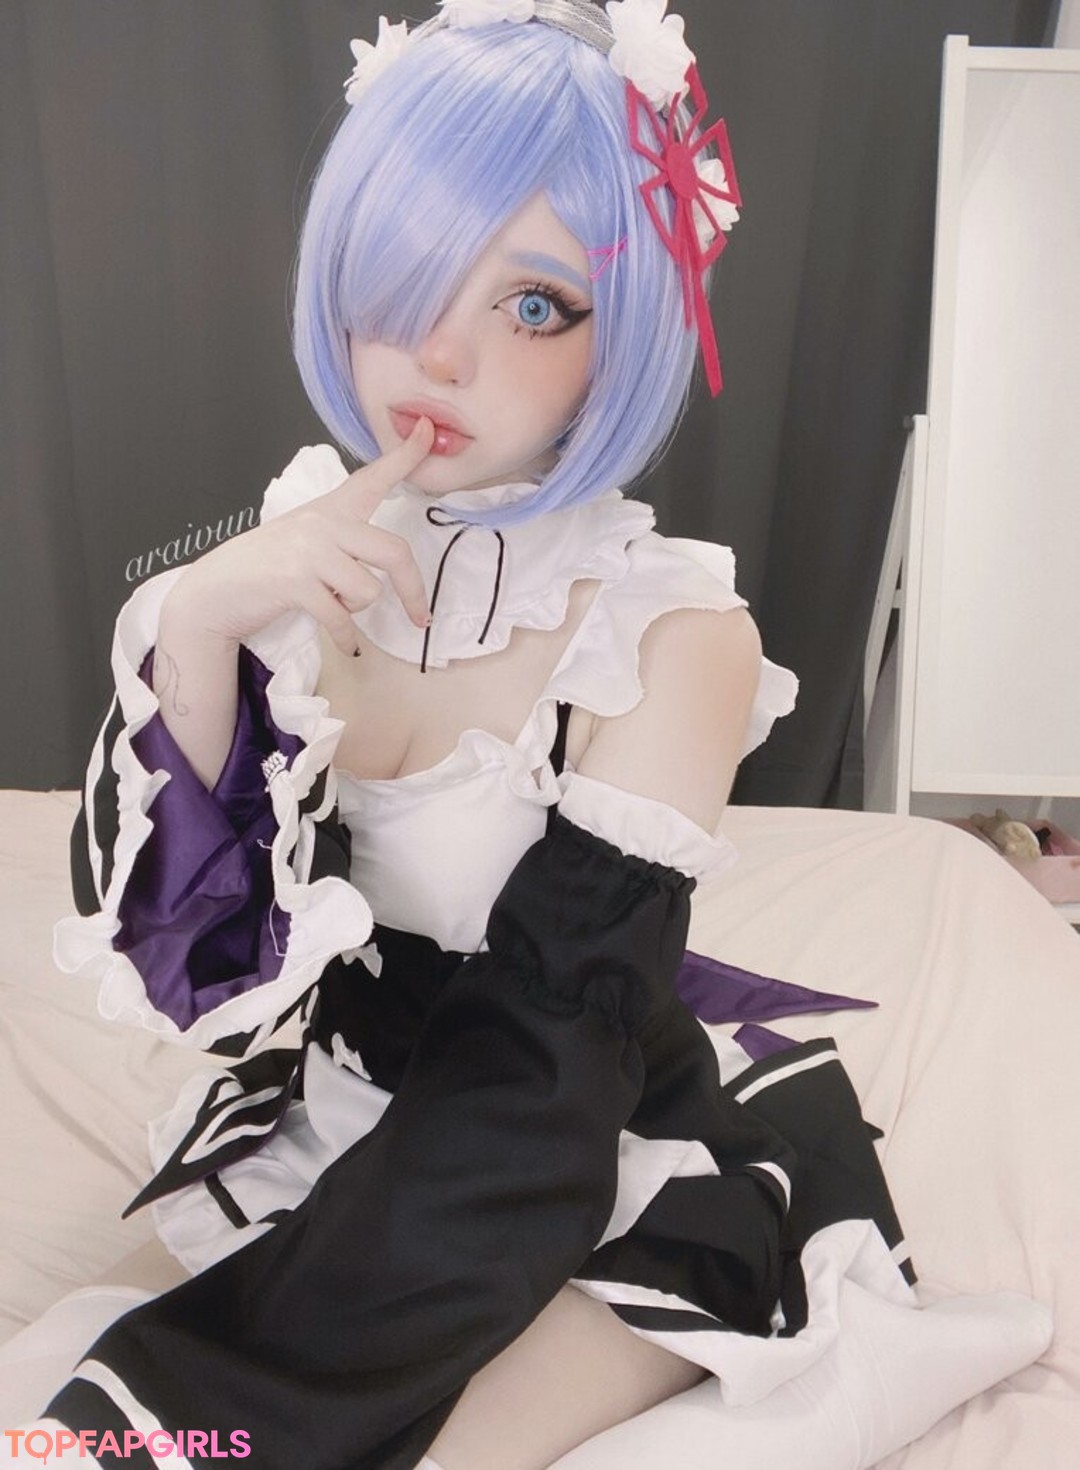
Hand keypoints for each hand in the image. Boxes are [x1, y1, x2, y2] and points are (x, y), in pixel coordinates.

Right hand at [162, 418, 434, 654]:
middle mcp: (323, 524)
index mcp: (331, 510)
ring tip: (334, 605)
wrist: (217, 589)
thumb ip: (346, 540)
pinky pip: (340, 617)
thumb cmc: (268, 567)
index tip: (427, 429)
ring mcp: (308, 552)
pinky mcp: (294, 582)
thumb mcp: (308, 539)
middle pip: (394, 552)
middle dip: (413, 590)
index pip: (374, 477)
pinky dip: (345, 637)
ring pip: (368, 591)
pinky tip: (345, 644)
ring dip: (357, 610)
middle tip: (419, 616)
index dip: (406, 455)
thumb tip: (391, 568)